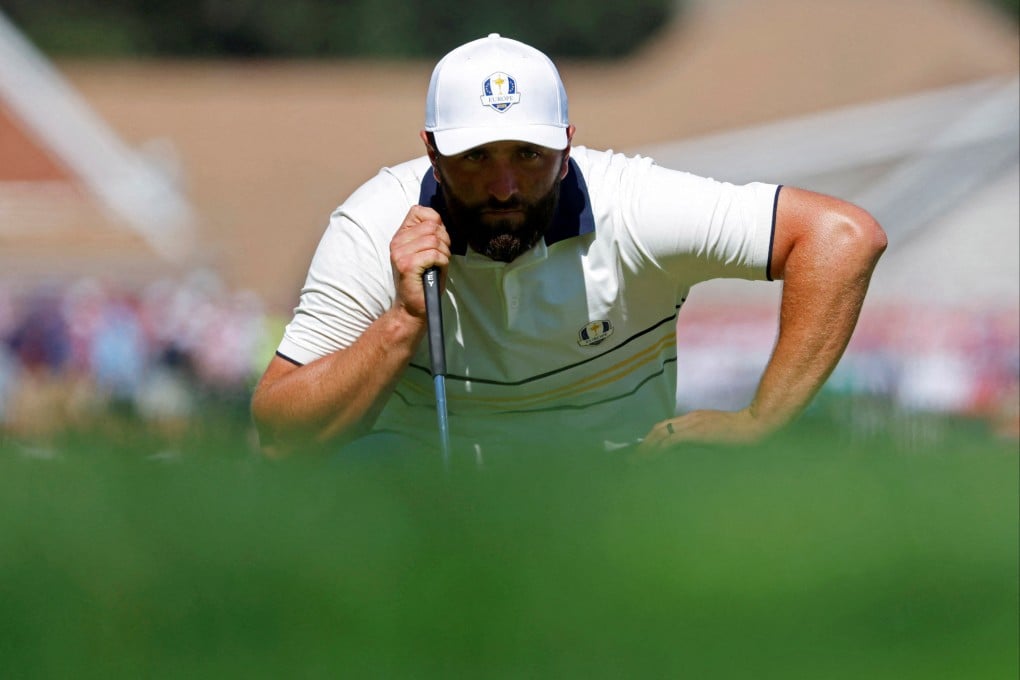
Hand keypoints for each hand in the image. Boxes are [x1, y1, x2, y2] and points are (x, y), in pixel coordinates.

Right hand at [389, 206, 451, 319]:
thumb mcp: (426, 252)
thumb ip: (431, 234)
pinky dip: (442, 262)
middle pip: (432, 226)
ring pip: (435, 240)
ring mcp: (400, 253)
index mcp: (400, 236)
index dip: (435, 222)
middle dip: (444, 240)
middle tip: (441, 256)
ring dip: (444, 253)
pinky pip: (434, 254)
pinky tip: (436, 270)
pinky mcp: (407, 265)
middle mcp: (397, 242)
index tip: (437, 239)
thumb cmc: (424, 280)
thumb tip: (440, 221)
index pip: (419, 211)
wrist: (413, 307)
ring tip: (438, 265)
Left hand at [635, 408, 767, 454]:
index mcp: (694, 419)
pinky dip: (659, 450)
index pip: (667, 427)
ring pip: (661, 433)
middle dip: (645, 443)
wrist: (755, 426)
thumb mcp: (717, 438)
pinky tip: (651, 459)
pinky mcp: (696, 432)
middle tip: (634, 459)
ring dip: (647, 447)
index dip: (652, 439)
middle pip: (659, 428)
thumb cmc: (742, 434)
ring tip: (637, 461)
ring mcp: (692, 423)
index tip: (644, 452)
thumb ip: (702, 443)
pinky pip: (671, 441)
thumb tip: (690, 454)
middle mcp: (690, 418)